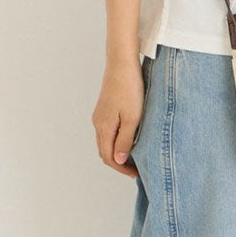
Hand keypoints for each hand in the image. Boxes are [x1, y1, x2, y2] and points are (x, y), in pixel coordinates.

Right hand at [91, 57, 144, 177]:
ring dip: (118, 150)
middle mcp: (98, 122)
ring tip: (135, 154)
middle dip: (119, 162)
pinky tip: (130, 136)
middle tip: (137, 167)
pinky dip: (117, 138)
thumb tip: (118, 160)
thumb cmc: (129, 89)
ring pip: (107, 139)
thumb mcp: (132, 118)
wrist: (122, 63)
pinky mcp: (105, 107)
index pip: (108, 157)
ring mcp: (100, 114)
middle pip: (105, 150)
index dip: (122, 168)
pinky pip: (109, 129)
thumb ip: (125, 141)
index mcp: (103, 127)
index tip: (137, 173)